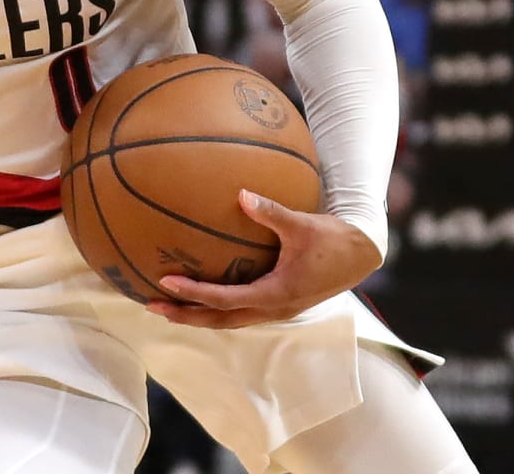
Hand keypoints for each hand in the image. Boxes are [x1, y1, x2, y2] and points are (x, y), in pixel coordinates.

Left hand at [146, 190, 382, 328]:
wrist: (362, 254)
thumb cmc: (333, 238)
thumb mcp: (302, 224)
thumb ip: (270, 211)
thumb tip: (241, 194)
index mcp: (276, 294)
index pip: (225, 299)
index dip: (194, 293)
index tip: (165, 282)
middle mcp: (274, 308)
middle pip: (221, 320)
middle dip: (186, 315)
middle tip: (152, 305)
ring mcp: (277, 309)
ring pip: (231, 319)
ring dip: (199, 314)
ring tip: (168, 305)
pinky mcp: (280, 303)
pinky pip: (241, 310)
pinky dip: (217, 306)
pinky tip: (202, 292)